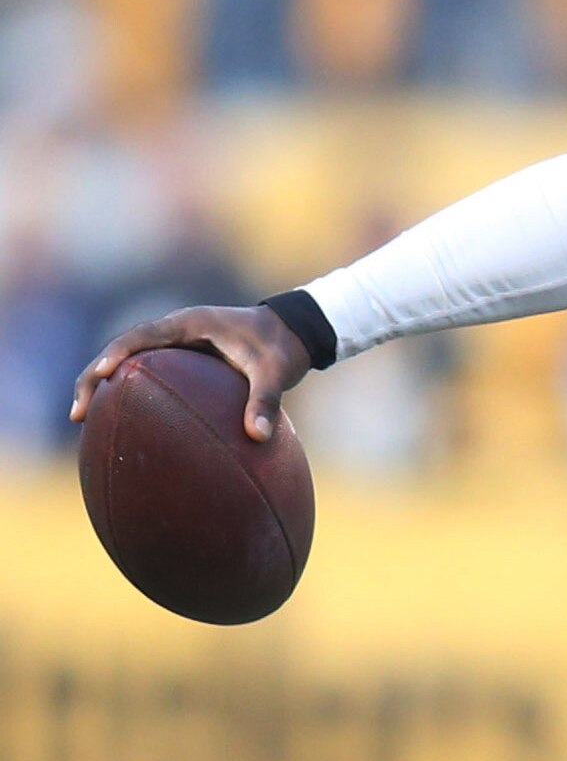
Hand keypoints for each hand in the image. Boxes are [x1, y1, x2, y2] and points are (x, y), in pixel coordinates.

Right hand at [71, 305, 311, 442]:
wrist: (292, 333)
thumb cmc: (281, 346)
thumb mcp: (277, 371)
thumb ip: (268, 400)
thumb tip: (260, 437)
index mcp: (190, 323)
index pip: (142, 335)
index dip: (118, 353)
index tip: (102, 374)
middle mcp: (175, 331)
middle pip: (121, 350)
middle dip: (94, 376)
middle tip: (78, 412)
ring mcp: (173, 344)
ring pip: (127, 362)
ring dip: (102, 385)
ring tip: (81, 419)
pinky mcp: (178, 359)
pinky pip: (144, 374)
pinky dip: (127, 393)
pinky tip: (115, 424)